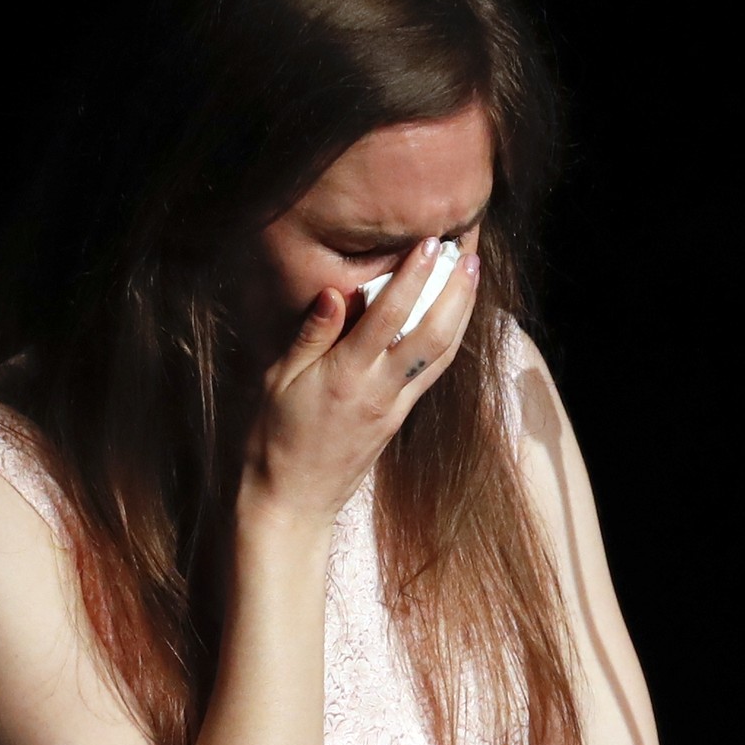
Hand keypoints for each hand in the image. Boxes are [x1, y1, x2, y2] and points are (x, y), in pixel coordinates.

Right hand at [238, 237, 479, 531]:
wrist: (290, 502)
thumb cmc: (272, 438)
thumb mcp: (276, 382)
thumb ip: (310, 336)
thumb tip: (335, 293)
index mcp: (347, 375)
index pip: (390, 316)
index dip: (415, 276)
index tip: (432, 243)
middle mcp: (379, 390)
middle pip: (434, 334)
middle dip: (457, 292)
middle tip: (472, 253)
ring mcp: (395, 407)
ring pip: (442, 355)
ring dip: (462, 313)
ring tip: (472, 277)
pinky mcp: (399, 420)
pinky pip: (431, 374)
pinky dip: (447, 341)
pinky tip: (453, 319)